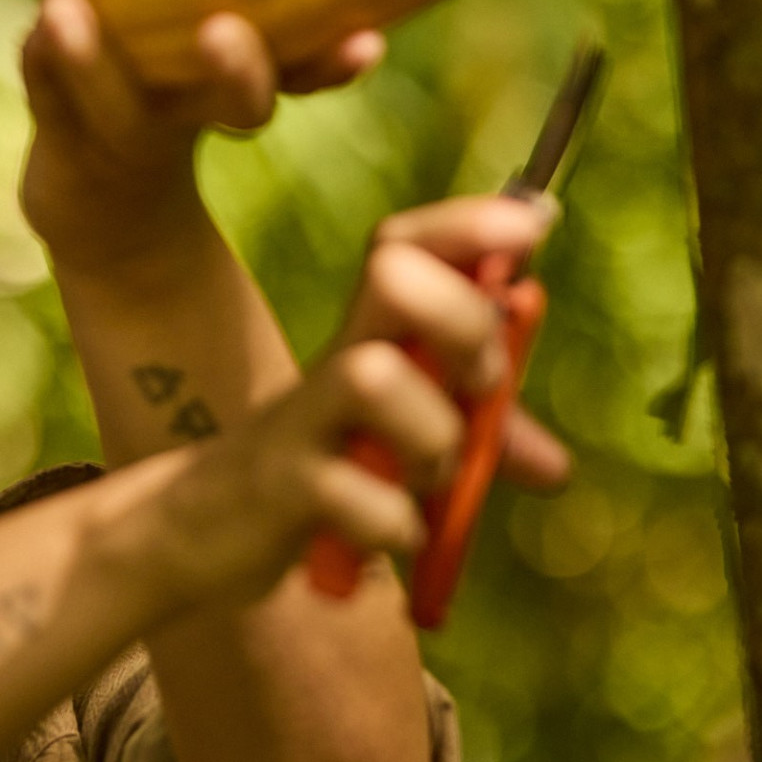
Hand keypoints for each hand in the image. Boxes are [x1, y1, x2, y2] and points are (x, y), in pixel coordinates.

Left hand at [20, 0, 383, 274]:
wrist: (107, 214)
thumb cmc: (177, 122)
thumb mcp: (219, 80)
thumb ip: (268, 29)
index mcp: (240, 100)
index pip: (300, 76)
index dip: (330, 65)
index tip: (369, 44)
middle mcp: (192, 116)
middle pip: (230, 102)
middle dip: (238, 71)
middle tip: (226, 31)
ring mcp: (123, 128)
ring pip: (112, 98)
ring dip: (88, 59)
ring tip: (63, 9)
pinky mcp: (59, 132)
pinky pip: (47, 91)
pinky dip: (41, 58)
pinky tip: (37, 24)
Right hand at [111, 195, 554, 611]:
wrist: (204, 528)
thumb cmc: (322, 468)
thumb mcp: (407, 444)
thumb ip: (479, 441)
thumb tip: (557, 468)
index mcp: (371, 335)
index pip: (403, 243)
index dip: (465, 224)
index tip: (532, 226)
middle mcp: (335, 360)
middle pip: (393, 281)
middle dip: (463, 322)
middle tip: (481, 383)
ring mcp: (302, 419)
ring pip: (373, 377)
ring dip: (433, 437)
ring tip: (434, 480)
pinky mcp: (278, 485)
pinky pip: (352, 494)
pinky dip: (395, 523)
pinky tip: (396, 537)